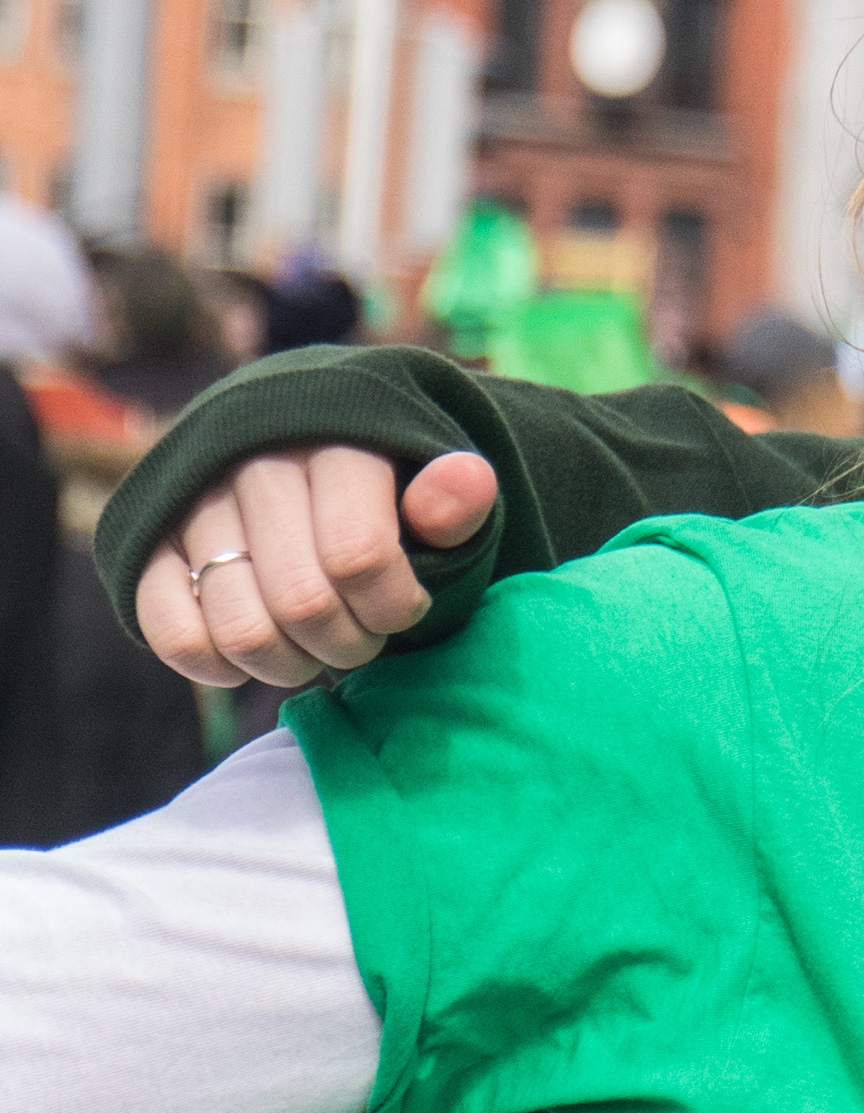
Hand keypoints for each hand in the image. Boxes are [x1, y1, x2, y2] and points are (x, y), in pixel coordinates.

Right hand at [136, 449, 499, 688]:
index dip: (391, 607)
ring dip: (290, 665)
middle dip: (348, 644)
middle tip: (364, 640)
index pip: (358, 555)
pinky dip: (219, 667)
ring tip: (317, 650)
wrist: (303, 452)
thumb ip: (455, 498)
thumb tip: (465, 481)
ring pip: (240, 629)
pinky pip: (172, 634)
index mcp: (336, 444)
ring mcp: (194, 505)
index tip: (406, 610)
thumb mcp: (435, 491)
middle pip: (302, 602)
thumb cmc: (386, 490)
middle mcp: (255, 466)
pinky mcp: (149, 543)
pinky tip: (259, 657)